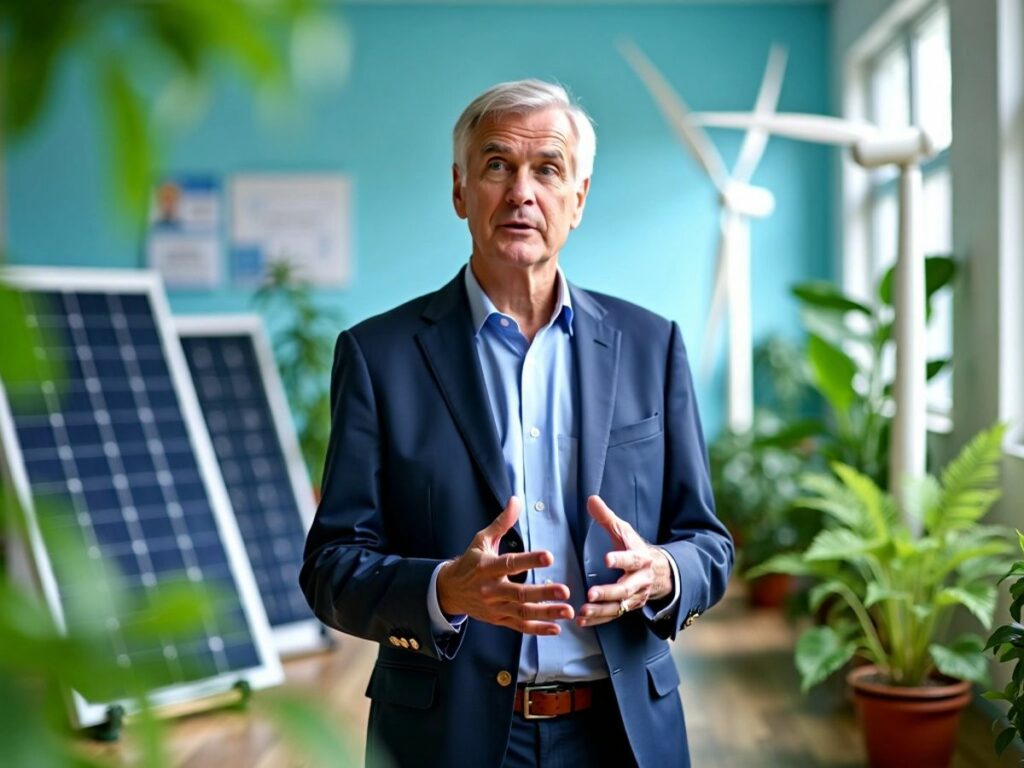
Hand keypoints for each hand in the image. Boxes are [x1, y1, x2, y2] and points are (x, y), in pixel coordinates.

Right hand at [436, 497, 573, 634]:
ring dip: (546, 613)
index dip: (530, 560)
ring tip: (567, 610)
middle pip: (519, 593)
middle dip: (543, 593)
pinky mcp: (499, 620)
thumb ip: (502, 522)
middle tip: (565, 590)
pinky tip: (556, 628)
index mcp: (488, 567)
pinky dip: (538, 629)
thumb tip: (516, 501)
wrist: (449, 591)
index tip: (549, 557)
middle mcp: (492, 589)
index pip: (511, 563)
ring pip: (523, 612)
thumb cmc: (470, 562)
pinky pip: (520, 626)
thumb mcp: (482, 540)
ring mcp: (495, 608)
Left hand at [577, 495, 672, 626]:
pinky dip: (597, 620)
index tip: (607, 559)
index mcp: (640, 559)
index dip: (620, 559)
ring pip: (618, 606)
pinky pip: (612, 616)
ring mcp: (634, 597)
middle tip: (591, 594)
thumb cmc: (634, 548)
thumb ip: (607, 518)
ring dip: (600, 610)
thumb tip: (591, 499)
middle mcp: (639, 580)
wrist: (659, 572)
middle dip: (608, 592)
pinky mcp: (627, 607)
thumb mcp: (624, 531)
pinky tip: (582, 620)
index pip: (631, 559)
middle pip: (625, 588)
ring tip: (583, 610)